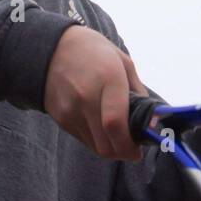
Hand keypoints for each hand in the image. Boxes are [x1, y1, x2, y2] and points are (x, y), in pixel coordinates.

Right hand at [44, 25, 146, 160]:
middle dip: (123, 152)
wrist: (51, 48)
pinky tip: (101, 127)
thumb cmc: (94, 52)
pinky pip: (83, 140)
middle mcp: (86, 97)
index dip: (128, 145)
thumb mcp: (123, 62)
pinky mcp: (60, 118)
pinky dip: (96, 140)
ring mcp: (70, 110)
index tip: (139, 151)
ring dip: (110, 147)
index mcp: (108, 79)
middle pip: (106, 144)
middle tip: (132, 147)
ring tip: (118, 134)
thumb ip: (137, 92)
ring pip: (95, 147)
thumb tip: (149, 120)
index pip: (115, 123)